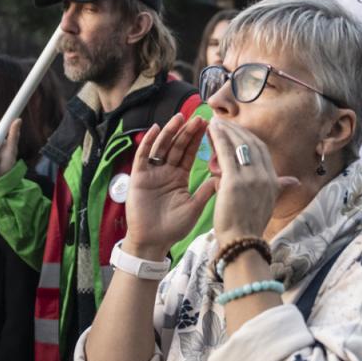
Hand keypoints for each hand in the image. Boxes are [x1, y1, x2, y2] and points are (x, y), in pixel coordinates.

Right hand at [123, 114, 215, 257]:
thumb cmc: (173, 228)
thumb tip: (223, 176)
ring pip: (161, 147)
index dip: (197, 140)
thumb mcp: (194, 208)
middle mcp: (165, 172)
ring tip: (180, 118)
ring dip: (169, 132)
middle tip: (198, 117)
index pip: (189, 153)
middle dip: (186, 132)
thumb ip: (205, 191)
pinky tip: (155, 129)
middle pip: (176, 146)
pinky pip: (143, 156)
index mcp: (179, 177)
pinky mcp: (139, 177)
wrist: (153, 242)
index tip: (207, 126)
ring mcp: (151, 173)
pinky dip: (148, 143)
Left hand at [205, 120, 298, 243]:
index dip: (248, 137)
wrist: (242, 243)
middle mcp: (265, 176)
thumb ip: (279, 187)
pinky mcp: (235, 181)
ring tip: (216, 123)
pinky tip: (212, 130)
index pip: (262, 150)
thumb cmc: (250, 225)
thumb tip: (294, 181)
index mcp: (273, 180)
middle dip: (237, 130)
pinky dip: (220, 138)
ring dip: (226, 130)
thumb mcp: (269, 203)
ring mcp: (251, 178)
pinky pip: (226, 153)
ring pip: (238, 145)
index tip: (236, 130)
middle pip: (251, 143)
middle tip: (223, 122)